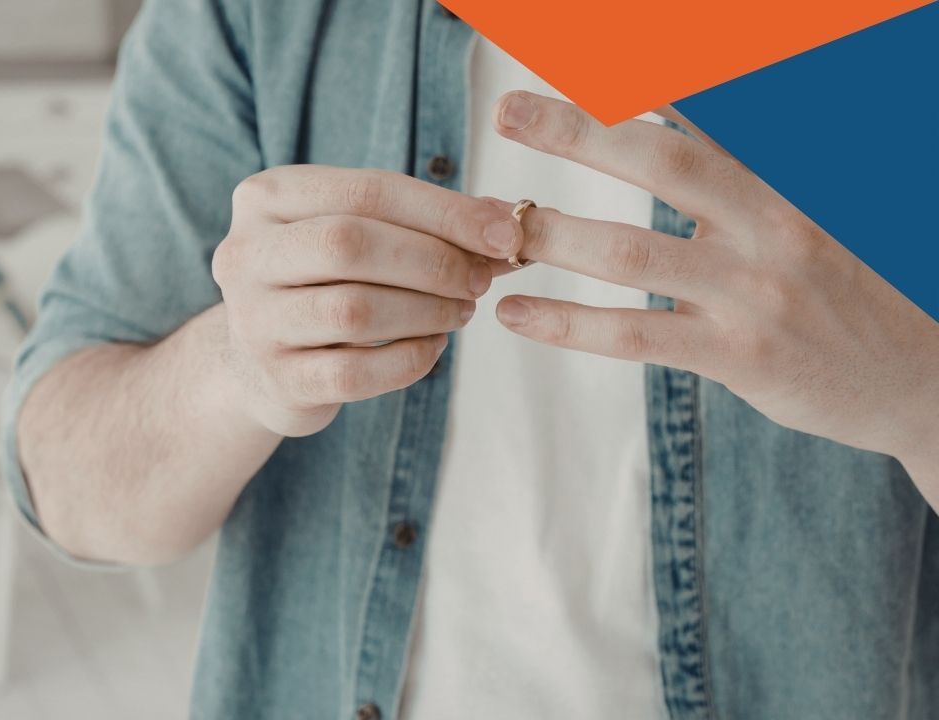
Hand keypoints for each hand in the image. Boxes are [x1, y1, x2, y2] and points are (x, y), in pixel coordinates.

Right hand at [212, 165, 521, 436]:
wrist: (257, 363)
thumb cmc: (322, 281)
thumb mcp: (358, 233)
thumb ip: (424, 221)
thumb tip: (507, 221)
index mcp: (265, 197)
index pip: (366, 191)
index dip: (445, 211)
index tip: (505, 232)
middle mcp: (244, 254)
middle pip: (351, 244)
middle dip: (433, 261)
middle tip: (482, 278)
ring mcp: (254, 321)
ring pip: (354, 310)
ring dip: (427, 311)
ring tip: (461, 310)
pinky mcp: (277, 380)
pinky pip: (356, 372)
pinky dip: (410, 360)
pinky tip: (432, 348)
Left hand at [489, 91, 938, 471]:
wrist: (916, 376)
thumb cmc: (837, 290)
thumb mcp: (797, 216)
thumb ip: (732, 178)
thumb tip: (665, 124)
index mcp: (779, 181)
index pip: (701, 114)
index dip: (643, 75)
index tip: (579, 49)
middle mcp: (771, 223)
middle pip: (661, 161)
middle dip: (577, 131)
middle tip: (508, 111)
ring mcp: (755, 291)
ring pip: (634, 253)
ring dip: (554, 235)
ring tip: (496, 224)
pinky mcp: (740, 355)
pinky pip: (636, 334)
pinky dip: (567, 324)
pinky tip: (514, 314)